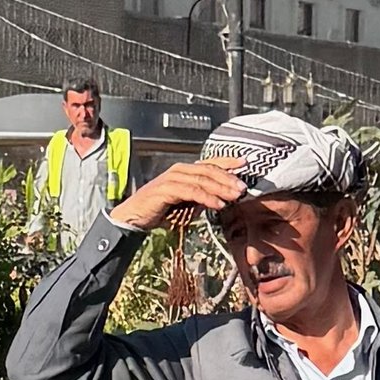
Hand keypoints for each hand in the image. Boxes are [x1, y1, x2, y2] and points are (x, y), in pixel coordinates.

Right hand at [110, 161, 244, 232]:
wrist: (134, 217)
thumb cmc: (159, 210)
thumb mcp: (186, 205)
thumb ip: (202, 199)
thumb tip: (222, 198)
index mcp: (184, 171)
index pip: (209, 163)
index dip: (227, 161)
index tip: (245, 162)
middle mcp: (179, 170)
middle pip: (208, 170)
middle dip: (228, 177)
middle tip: (243, 187)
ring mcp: (171, 178)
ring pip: (201, 179)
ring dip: (221, 188)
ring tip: (235, 196)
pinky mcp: (166, 189)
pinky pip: (191, 191)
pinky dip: (206, 198)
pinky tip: (218, 205)